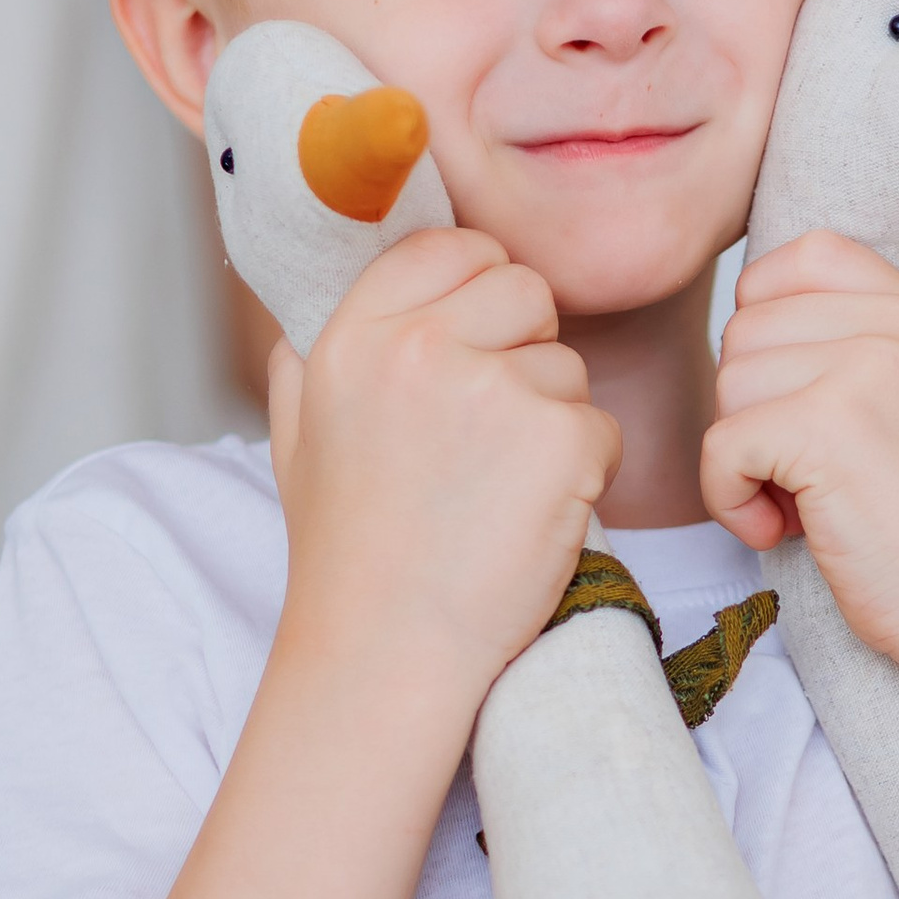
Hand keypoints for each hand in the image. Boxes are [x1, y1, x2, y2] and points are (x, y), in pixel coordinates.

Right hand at [268, 227, 618, 705]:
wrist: (386, 652)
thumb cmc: (348, 557)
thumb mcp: (297, 440)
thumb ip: (308, 360)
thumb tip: (314, 298)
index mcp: (352, 337)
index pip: (448, 246)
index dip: (477, 283)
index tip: (478, 337)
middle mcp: (419, 347)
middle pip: (523, 289)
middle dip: (525, 348)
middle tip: (491, 431)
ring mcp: (494, 389)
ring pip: (567, 364)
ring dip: (553, 420)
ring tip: (498, 489)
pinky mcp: (559, 439)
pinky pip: (601, 427)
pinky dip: (584, 474)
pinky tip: (531, 518)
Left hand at [702, 231, 898, 676]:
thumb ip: (841, 345)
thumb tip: (740, 312)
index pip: (803, 254)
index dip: (769, 320)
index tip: (797, 397)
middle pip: (746, 328)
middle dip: (753, 409)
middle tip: (813, 472)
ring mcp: (867, 371)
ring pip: (726, 383)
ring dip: (742, 459)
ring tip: (809, 501)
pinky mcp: (828, 428)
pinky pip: (719, 446)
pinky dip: (731, 501)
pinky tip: (785, 528)